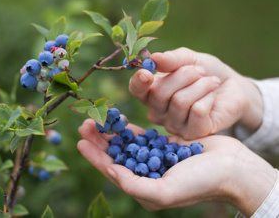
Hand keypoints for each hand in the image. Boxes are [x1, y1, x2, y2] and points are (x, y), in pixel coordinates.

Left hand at [77, 119, 275, 215]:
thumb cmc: (200, 183)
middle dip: (99, 141)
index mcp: (144, 188)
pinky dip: (129, 129)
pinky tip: (118, 120)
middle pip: (116, 155)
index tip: (80, 142)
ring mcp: (155, 158)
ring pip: (126, 144)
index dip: (95, 157)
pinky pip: (142, 136)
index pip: (112, 171)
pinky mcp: (164, 144)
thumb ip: (135, 185)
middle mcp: (146, 174)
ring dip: (111, 132)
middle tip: (84, 124)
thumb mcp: (165, 190)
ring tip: (96, 119)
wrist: (231, 168)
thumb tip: (112, 172)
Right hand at [129, 47, 262, 138]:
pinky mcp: (194, 133)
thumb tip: (154, 58)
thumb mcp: (189, 59)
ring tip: (211, 82)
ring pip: (179, 102)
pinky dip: (208, 97)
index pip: (136, 90)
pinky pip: (197, 111)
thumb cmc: (205, 72)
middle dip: (183, 75)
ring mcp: (175, 125)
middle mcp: (159, 112)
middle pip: (159, 94)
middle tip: (200, 71)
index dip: (138, 82)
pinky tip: (213, 97)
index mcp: (152, 92)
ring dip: (200, 85)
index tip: (147, 72)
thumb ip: (171, 59)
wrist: (232, 87)